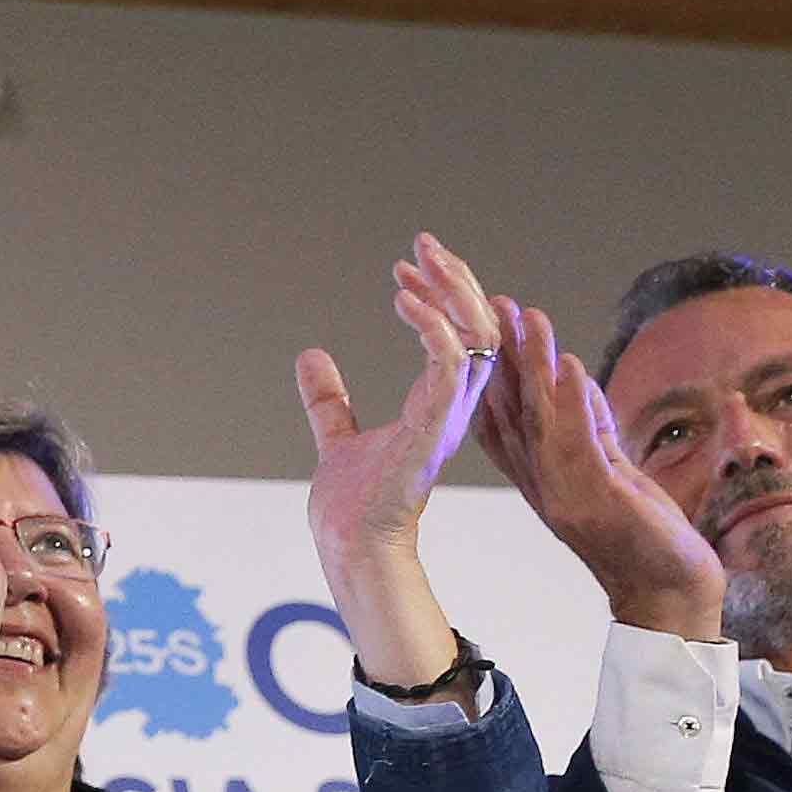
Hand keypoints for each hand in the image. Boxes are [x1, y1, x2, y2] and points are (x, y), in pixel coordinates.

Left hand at [297, 236, 495, 685]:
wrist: (350, 546)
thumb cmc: (353, 505)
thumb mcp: (337, 437)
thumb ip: (329, 400)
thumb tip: (311, 356)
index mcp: (439, 405)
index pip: (462, 337)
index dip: (441, 297)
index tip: (405, 267)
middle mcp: (454, 406)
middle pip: (480, 327)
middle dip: (455, 280)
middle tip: (423, 245)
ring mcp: (449, 416)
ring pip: (479, 338)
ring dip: (451, 293)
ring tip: (419, 262)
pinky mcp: (433, 428)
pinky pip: (451, 365)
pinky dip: (433, 328)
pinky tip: (404, 301)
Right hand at [474, 291, 727, 639]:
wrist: (669, 597)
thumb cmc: (644, 542)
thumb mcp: (611, 477)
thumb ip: (590, 431)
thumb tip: (573, 379)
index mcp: (543, 482)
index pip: (503, 421)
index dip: (487, 373)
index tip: (478, 328)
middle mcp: (544, 487)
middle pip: (510, 412)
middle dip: (497, 356)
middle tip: (486, 306)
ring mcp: (568, 495)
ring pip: (540, 419)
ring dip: (529, 365)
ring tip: (522, 316)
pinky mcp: (600, 500)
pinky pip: (579, 443)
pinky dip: (571, 402)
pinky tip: (565, 364)